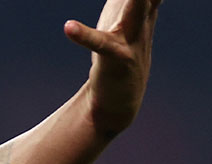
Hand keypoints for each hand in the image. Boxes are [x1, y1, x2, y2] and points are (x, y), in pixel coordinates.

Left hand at [64, 0, 161, 136]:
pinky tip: (69, 27)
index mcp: (143, 16)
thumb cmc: (116, 61)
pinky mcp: (117, 60)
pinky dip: (84, 36)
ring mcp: (132, 43)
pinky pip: (100, 44)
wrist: (118, 105)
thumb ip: (127, 5)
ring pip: (136, 11)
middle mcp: (142, 26)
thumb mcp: (124, 27)